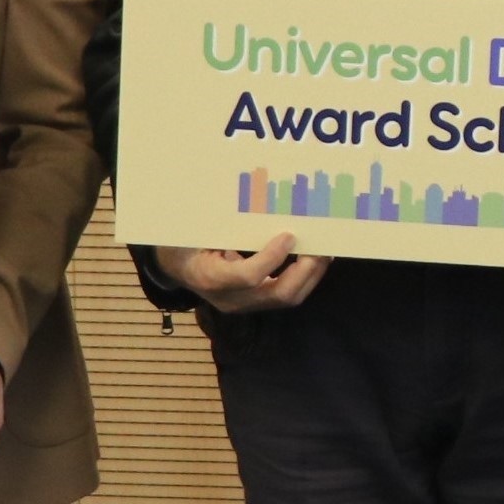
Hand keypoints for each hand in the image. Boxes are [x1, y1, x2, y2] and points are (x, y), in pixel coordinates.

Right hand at [162, 235, 329, 313]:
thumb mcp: (198, 231)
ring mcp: (245, 305)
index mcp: (210, 278)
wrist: (178, 267)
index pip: (248, 277)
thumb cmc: (187, 242)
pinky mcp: (256, 303)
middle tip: (321, 246)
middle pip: (278, 294)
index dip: (272, 258)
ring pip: (287, 298)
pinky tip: (313, 258)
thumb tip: (255, 198)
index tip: (289, 236)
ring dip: (311, 275)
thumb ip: (223, 222)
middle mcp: (229, 299)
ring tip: (325, 251)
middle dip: (305, 271)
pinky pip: (285, 294)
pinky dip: (303, 277)